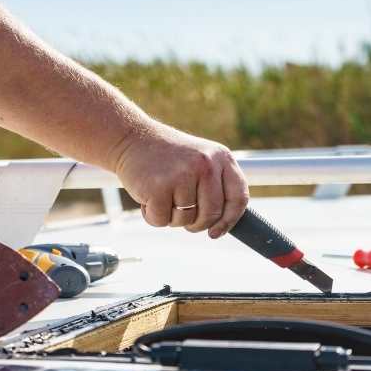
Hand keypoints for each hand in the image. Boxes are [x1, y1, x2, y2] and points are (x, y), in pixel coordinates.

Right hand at [113, 125, 248, 237]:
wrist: (132, 138)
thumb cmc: (168, 157)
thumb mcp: (201, 160)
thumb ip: (216, 185)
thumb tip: (222, 225)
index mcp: (221, 157)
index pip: (238, 198)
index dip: (229, 220)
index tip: (215, 232)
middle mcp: (206, 165)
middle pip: (212, 214)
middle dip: (196, 223)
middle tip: (181, 214)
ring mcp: (183, 175)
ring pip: (186, 220)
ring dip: (171, 217)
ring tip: (163, 194)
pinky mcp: (159, 187)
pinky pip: (162, 220)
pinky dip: (153, 216)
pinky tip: (149, 196)